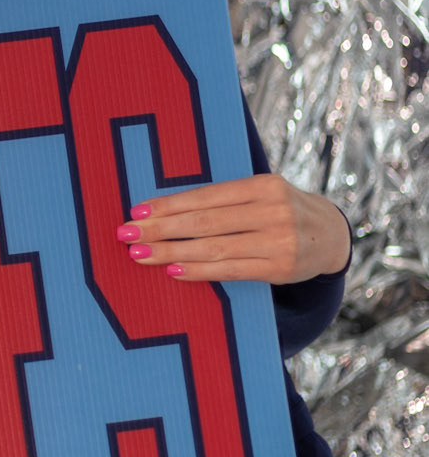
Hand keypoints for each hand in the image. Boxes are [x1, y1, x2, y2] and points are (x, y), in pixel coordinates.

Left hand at [115, 173, 351, 285]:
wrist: (330, 235)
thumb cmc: (280, 210)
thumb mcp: (260, 193)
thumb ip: (223, 200)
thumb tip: (164, 210)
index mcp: (264, 185)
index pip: (206, 196)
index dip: (169, 205)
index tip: (137, 212)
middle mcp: (273, 211)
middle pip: (206, 223)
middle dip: (161, 229)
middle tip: (126, 235)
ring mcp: (279, 241)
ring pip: (214, 248)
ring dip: (172, 252)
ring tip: (141, 255)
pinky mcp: (280, 269)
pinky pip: (231, 270)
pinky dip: (199, 271)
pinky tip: (173, 270)